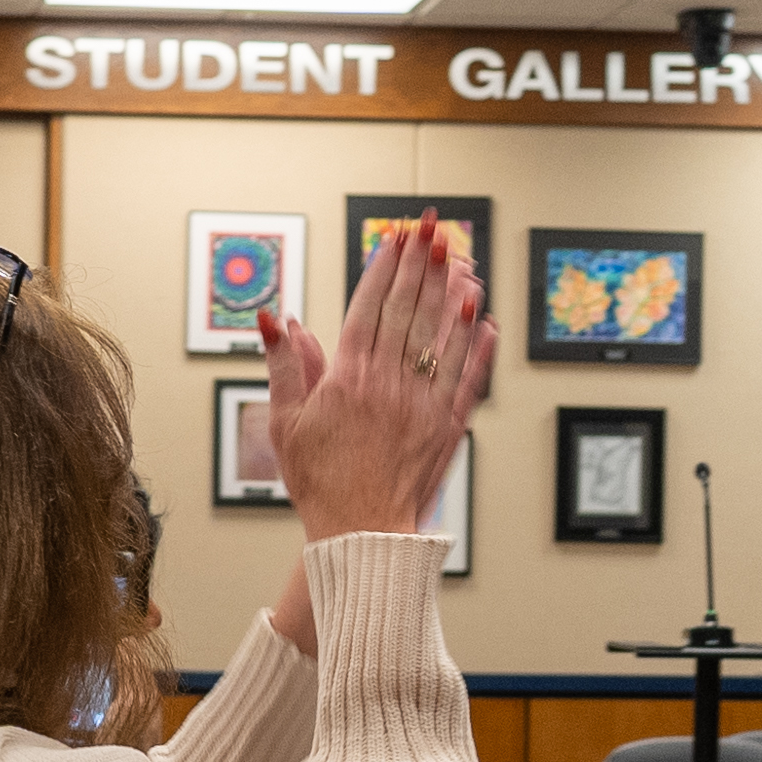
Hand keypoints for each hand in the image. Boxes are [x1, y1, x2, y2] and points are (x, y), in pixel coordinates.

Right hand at [257, 215, 488, 543]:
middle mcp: (388, 385)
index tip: (394, 237)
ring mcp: (421, 404)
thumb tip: (277, 321)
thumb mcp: (286, 423)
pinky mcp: (446, 427)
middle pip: (407, 310)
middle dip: (419, 264)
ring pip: (441, 336)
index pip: (368, 307)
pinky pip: (467, 378)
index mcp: (347, 380)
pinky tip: (484, 317)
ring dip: (451, 293)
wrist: (360, 534)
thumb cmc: (321, 483)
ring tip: (460, 256)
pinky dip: (477, 346)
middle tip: (431, 228)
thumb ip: (285, 367)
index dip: (383, 267)